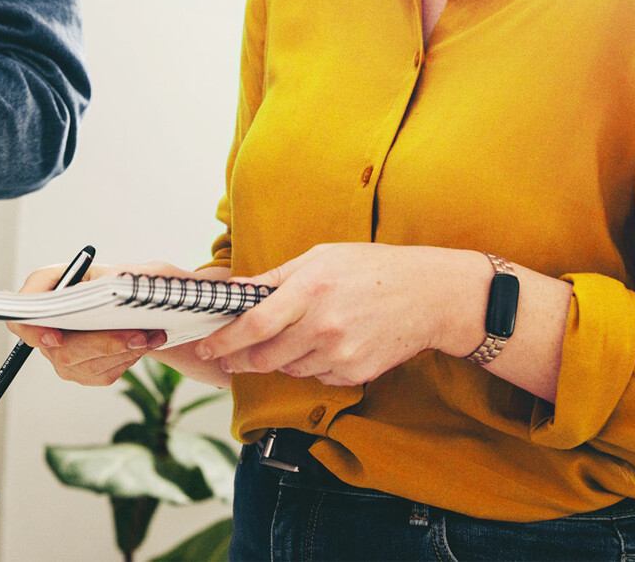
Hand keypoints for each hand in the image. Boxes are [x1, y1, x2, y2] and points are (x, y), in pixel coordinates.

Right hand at [7, 260, 196, 386]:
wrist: (140, 305)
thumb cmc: (126, 282)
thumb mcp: (124, 270)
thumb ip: (116, 278)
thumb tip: (112, 291)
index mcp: (50, 288)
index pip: (23, 313)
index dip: (32, 329)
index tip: (56, 338)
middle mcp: (48, 323)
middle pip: (62, 349)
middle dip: (104, 343)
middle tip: (139, 336)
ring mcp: (60, 351)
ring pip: (85, 365)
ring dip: (123, 352)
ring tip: (153, 336)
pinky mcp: (79, 370)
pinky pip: (101, 374)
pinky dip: (126, 360)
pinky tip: (143, 345)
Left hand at [195, 243, 487, 386]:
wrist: (427, 295)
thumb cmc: (373, 269)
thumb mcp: (321, 257)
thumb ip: (275, 278)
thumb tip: (236, 290)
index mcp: (310, 289)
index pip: (254, 324)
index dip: (224, 340)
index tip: (207, 346)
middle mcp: (323, 325)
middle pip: (264, 357)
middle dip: (242, 359)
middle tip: (233, 354)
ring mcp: (339, 354)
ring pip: (288, 369)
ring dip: (280, 359)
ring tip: (298, 335)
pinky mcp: (354, 373)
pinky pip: (316, 377)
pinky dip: (311, 365)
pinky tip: (327, 343)